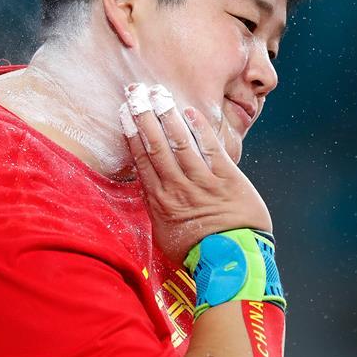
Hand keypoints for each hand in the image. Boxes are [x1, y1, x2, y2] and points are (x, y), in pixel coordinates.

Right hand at [120, 83, 271, 263]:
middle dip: (145, 116)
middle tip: (135, 92)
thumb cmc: (199, 255)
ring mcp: (202, 182)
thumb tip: (149, 191)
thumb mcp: (166, 237)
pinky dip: (199, 128)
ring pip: (180, 143)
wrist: (232, 264)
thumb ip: (158, 210)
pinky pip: (210, 148)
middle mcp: (177, 188)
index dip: (132, 135)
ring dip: (168, 116)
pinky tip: (190, 111)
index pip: (142, 161)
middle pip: (156, 146)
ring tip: (158, 93)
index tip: (124, 114)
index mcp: (160, 202)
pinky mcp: (226, 179)